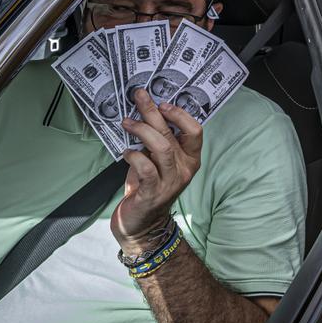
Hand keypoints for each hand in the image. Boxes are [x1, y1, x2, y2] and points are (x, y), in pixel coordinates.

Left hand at [111, 89, 202, 254]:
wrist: (143, 224)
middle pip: (172, 134)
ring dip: (142, 131)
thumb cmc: (148, 187)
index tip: (163, 103)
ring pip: (162, 147)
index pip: (195, 131)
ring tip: (127, 123)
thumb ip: (157, 141)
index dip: (180, 114)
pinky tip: (126, 152)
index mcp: (190, 159)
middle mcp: (184, 169)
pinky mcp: (153, 193)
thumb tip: (145, 112)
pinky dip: (134, 156)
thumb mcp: (158, 161)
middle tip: (138, 98)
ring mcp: (171, 182)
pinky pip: (146, 168)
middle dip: (153, 112)